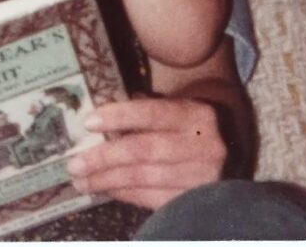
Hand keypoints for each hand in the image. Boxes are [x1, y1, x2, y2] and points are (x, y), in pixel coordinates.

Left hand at [66, 96, 227, 208]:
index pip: (151, 112)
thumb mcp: (174, 107)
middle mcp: (203, 146)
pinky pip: (153, 199)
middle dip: (103, 158)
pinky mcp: (196, 199)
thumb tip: (96, 120)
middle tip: (74, 164)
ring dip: (107, 181)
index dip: (119, 117)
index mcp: (193, 115)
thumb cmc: (186, 123)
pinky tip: (105, 189)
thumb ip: (142, 108)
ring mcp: (202, 176)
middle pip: (143, 151)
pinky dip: (125, 194)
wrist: (230, 147)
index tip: (88, 122)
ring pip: (145, 179)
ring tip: (81, 181)